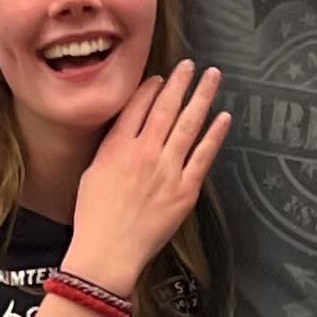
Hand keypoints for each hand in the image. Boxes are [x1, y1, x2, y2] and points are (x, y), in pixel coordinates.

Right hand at [64, 64, 230, 286]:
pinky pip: (204, 155)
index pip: (138, 106)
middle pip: (166, 108)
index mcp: (117, 147)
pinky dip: (215, 134)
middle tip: (191, 65)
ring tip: (213, 77)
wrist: (108, 252)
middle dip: (180, 82)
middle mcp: (144, 152)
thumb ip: (111, 147)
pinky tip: (224, 117)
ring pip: (188, 125)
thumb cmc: (94, 217)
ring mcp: (167, 170)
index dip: (152, 88)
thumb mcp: (93, 172)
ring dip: (202, 97)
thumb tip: (126, 130)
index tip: (161, 77)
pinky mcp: (185, 190)